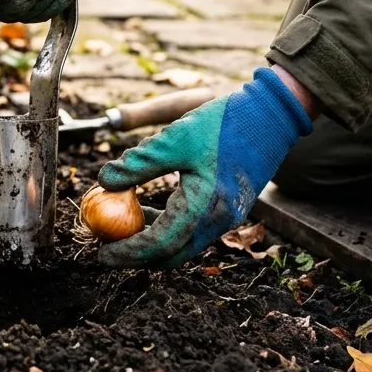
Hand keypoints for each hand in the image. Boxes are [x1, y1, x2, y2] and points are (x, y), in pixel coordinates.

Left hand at [95, 67, 316, 267]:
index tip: (100, 254)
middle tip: (107, 247)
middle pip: (172, 255)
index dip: (128, 252)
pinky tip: (147, 210)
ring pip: (183, 246)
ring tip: (122, 226)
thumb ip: (138, 163)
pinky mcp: (230, 209)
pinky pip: (192, 231)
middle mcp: (219, 220)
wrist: (271, 115)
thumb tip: (103, 181)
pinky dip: (167, 229)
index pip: (159, 243)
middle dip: (137, 256)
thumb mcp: (174, 139)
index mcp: (205, 206)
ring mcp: (227, 218)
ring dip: (152, 242)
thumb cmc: (223, 123)